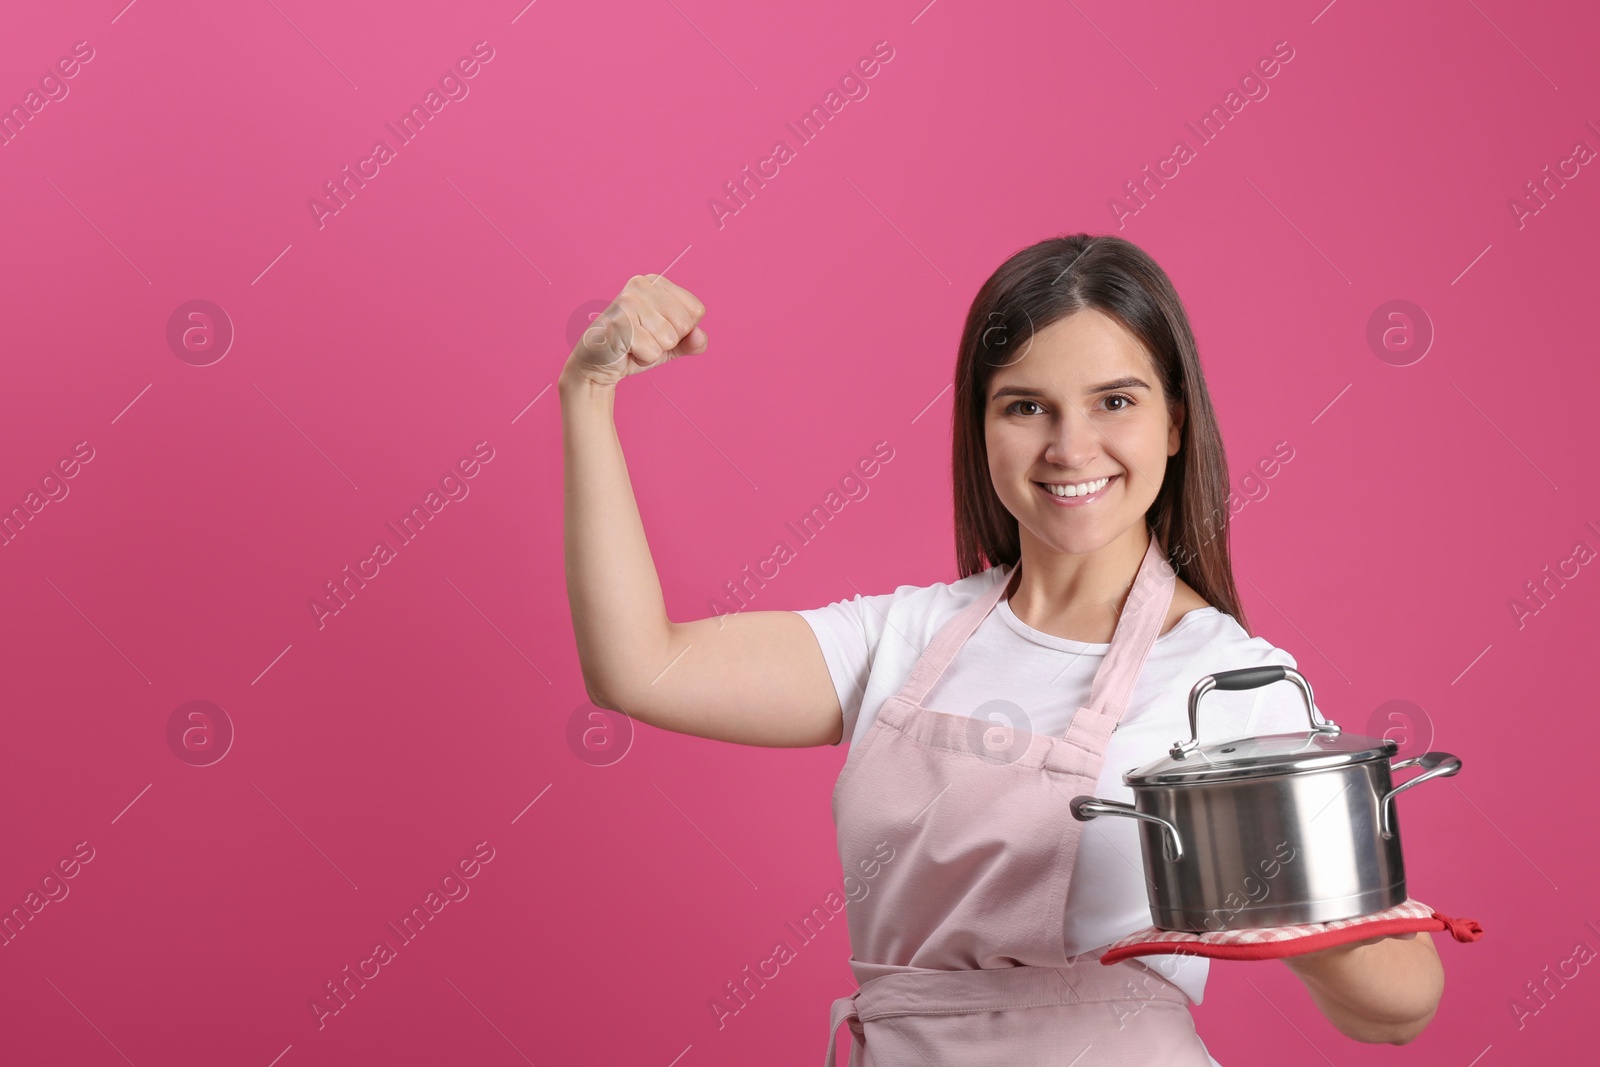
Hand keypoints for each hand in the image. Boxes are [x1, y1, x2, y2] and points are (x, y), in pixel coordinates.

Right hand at [562, 274, 707, 388]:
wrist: (598, 364)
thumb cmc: (635, 348)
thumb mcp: (670, 344)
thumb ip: (692, 341)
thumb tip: (699, 337)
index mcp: (656, 281)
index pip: (696, 310)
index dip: (682, 330)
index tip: (657, 330)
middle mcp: (641, 284)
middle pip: (685, 324)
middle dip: (668, 341)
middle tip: (643, 339)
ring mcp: (628, 301)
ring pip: (669, 338)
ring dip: (653, 351)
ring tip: (633, 344)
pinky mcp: (619, 323)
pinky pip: (652, 351)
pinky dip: (642, 359)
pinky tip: (626, 350)